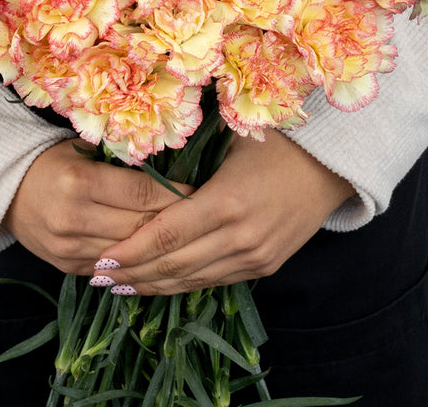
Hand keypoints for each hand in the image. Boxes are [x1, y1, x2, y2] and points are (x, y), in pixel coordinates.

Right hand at [3, 140, 194, 274]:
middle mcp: (74, 218)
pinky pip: (114, 270)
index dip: (176, 194)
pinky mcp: (68, 268)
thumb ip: (122, 161)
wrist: (7, 192)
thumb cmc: (55, 162)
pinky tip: (160, 256)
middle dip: (176, 222)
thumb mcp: (85, 149)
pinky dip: (138, 262)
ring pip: (131, 253)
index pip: (142, 193)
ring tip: (189, 238)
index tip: (201, 192)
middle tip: (205, 216)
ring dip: (161, 247)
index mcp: (80, 182)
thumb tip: (173, 167)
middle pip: (141, 226)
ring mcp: (69, 249)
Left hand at [96, 129, 355, 294]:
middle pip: (174, 265)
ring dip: (153, 285)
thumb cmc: (274, 140)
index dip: (129, 251)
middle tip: (97, 276)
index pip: (165, 236)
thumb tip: (138, 164)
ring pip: (193, 280)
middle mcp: (241, 237)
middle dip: (132, 273)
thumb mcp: (229, 139)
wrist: (330, 164)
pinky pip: (216, 281)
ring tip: (119, 286)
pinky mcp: (265, 265)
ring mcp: (255, 256)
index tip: (99, 258)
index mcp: (227, 201)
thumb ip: (186, 157)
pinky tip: (160, 283)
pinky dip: (184, 284)